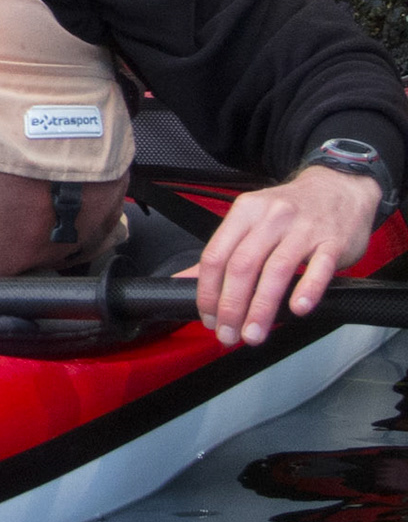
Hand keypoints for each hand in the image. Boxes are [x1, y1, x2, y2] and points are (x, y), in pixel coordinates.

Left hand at [191, 166, 379, 345]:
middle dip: (231, 306)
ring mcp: (304, 229)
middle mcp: (271, 218)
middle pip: (242, 265)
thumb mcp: (251, 220)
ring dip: (262, 308)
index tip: (208, 317)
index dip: (207, 290)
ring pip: (276, 270)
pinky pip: (319, 267)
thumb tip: (182, 279)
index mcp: (244, 212)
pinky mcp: (333, 241)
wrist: (338, 187)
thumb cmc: (290, 210)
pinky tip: (297, 309)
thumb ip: (221, 251)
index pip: (215, 255)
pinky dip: (307, 289)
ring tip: (253, 334)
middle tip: (228, 334)